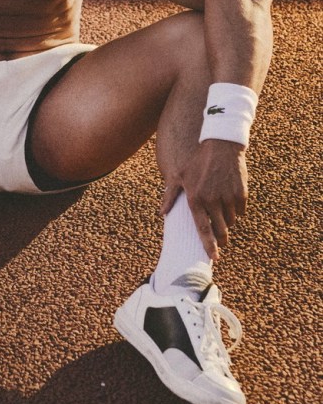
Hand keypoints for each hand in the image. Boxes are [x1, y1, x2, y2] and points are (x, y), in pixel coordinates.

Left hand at [160, 140, 248, 259]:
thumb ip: (170, 196)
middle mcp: (212, 200)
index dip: (209, 245)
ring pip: (231, 220)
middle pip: (220, 229)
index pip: (203, 229)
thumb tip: (161, 214)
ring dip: (228, 220)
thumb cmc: (198, 162)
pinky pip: (240, 211)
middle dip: (222, 237)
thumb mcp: (180, 176)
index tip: (214, 258)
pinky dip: (237, 210)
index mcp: (195, 198)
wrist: (221, 145)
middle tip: (222, 240)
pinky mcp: (241, 193)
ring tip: (222, 210)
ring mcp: (228, 197)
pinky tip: (230, 199)